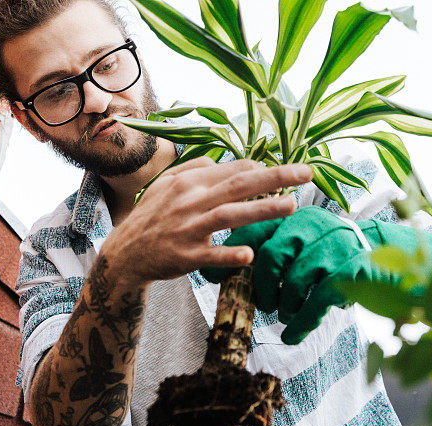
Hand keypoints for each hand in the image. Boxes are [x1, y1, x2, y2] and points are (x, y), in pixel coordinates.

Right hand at [101, 158, 311, 282]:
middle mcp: (190, 201)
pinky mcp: (185, 256)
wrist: (124, 253)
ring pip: (230, 215)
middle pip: (239, 185)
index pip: (233, 170)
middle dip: (276, 177)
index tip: (289, 173)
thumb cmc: (151, 217)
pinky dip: (230, 253)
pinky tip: (250, 254)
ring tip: (292, 205)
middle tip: (307, 172)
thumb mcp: (166, 185)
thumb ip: (195, 169)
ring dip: (262, 210)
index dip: (263, 170)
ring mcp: (188, 229)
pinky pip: (211, 255)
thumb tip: (224, 162)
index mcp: (189, 181)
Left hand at [201, 206, 431, 343]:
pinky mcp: (352, 271)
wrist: (391, 259)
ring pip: (294, 280)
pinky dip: (301, 322)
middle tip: (261, 303)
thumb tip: (224, 270)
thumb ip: (272, 250)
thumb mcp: (305, 245)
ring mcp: (334, 247)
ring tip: (282, 314)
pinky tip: (293, 334)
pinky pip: (317, 300)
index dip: (230, 255)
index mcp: (296, 216)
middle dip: (259, 286)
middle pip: (271, 255)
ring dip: (283, 304)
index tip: (212, 279)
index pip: (255, 229)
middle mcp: (314, 226)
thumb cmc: (335, 256)